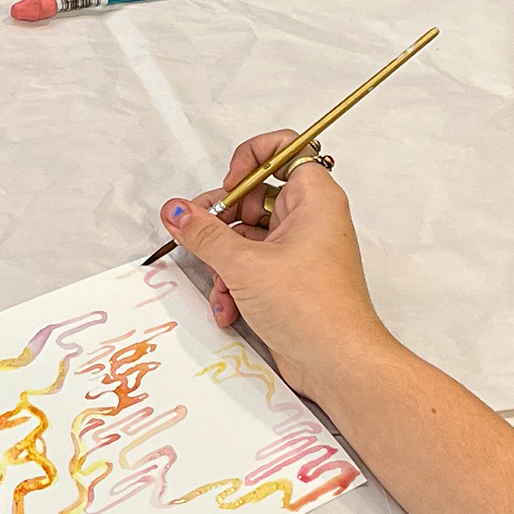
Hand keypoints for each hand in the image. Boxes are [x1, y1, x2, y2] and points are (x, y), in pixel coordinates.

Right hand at [157, 130, 401, 401]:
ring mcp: (299, 252)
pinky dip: (235, 284)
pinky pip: (252, 268)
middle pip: (255, 197)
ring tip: (218, 286)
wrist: (339, 364)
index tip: (227, 183)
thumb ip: (204, 233)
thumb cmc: (309, 306)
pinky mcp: (289, 281)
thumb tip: (175, 210)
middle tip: (197, 234)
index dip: (251, 158)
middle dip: (222, 220)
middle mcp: (310, 219)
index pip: (286, 150)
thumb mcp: (244, 264)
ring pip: (247, 237)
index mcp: (314, 199)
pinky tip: (227, 308)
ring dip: (223, 262)